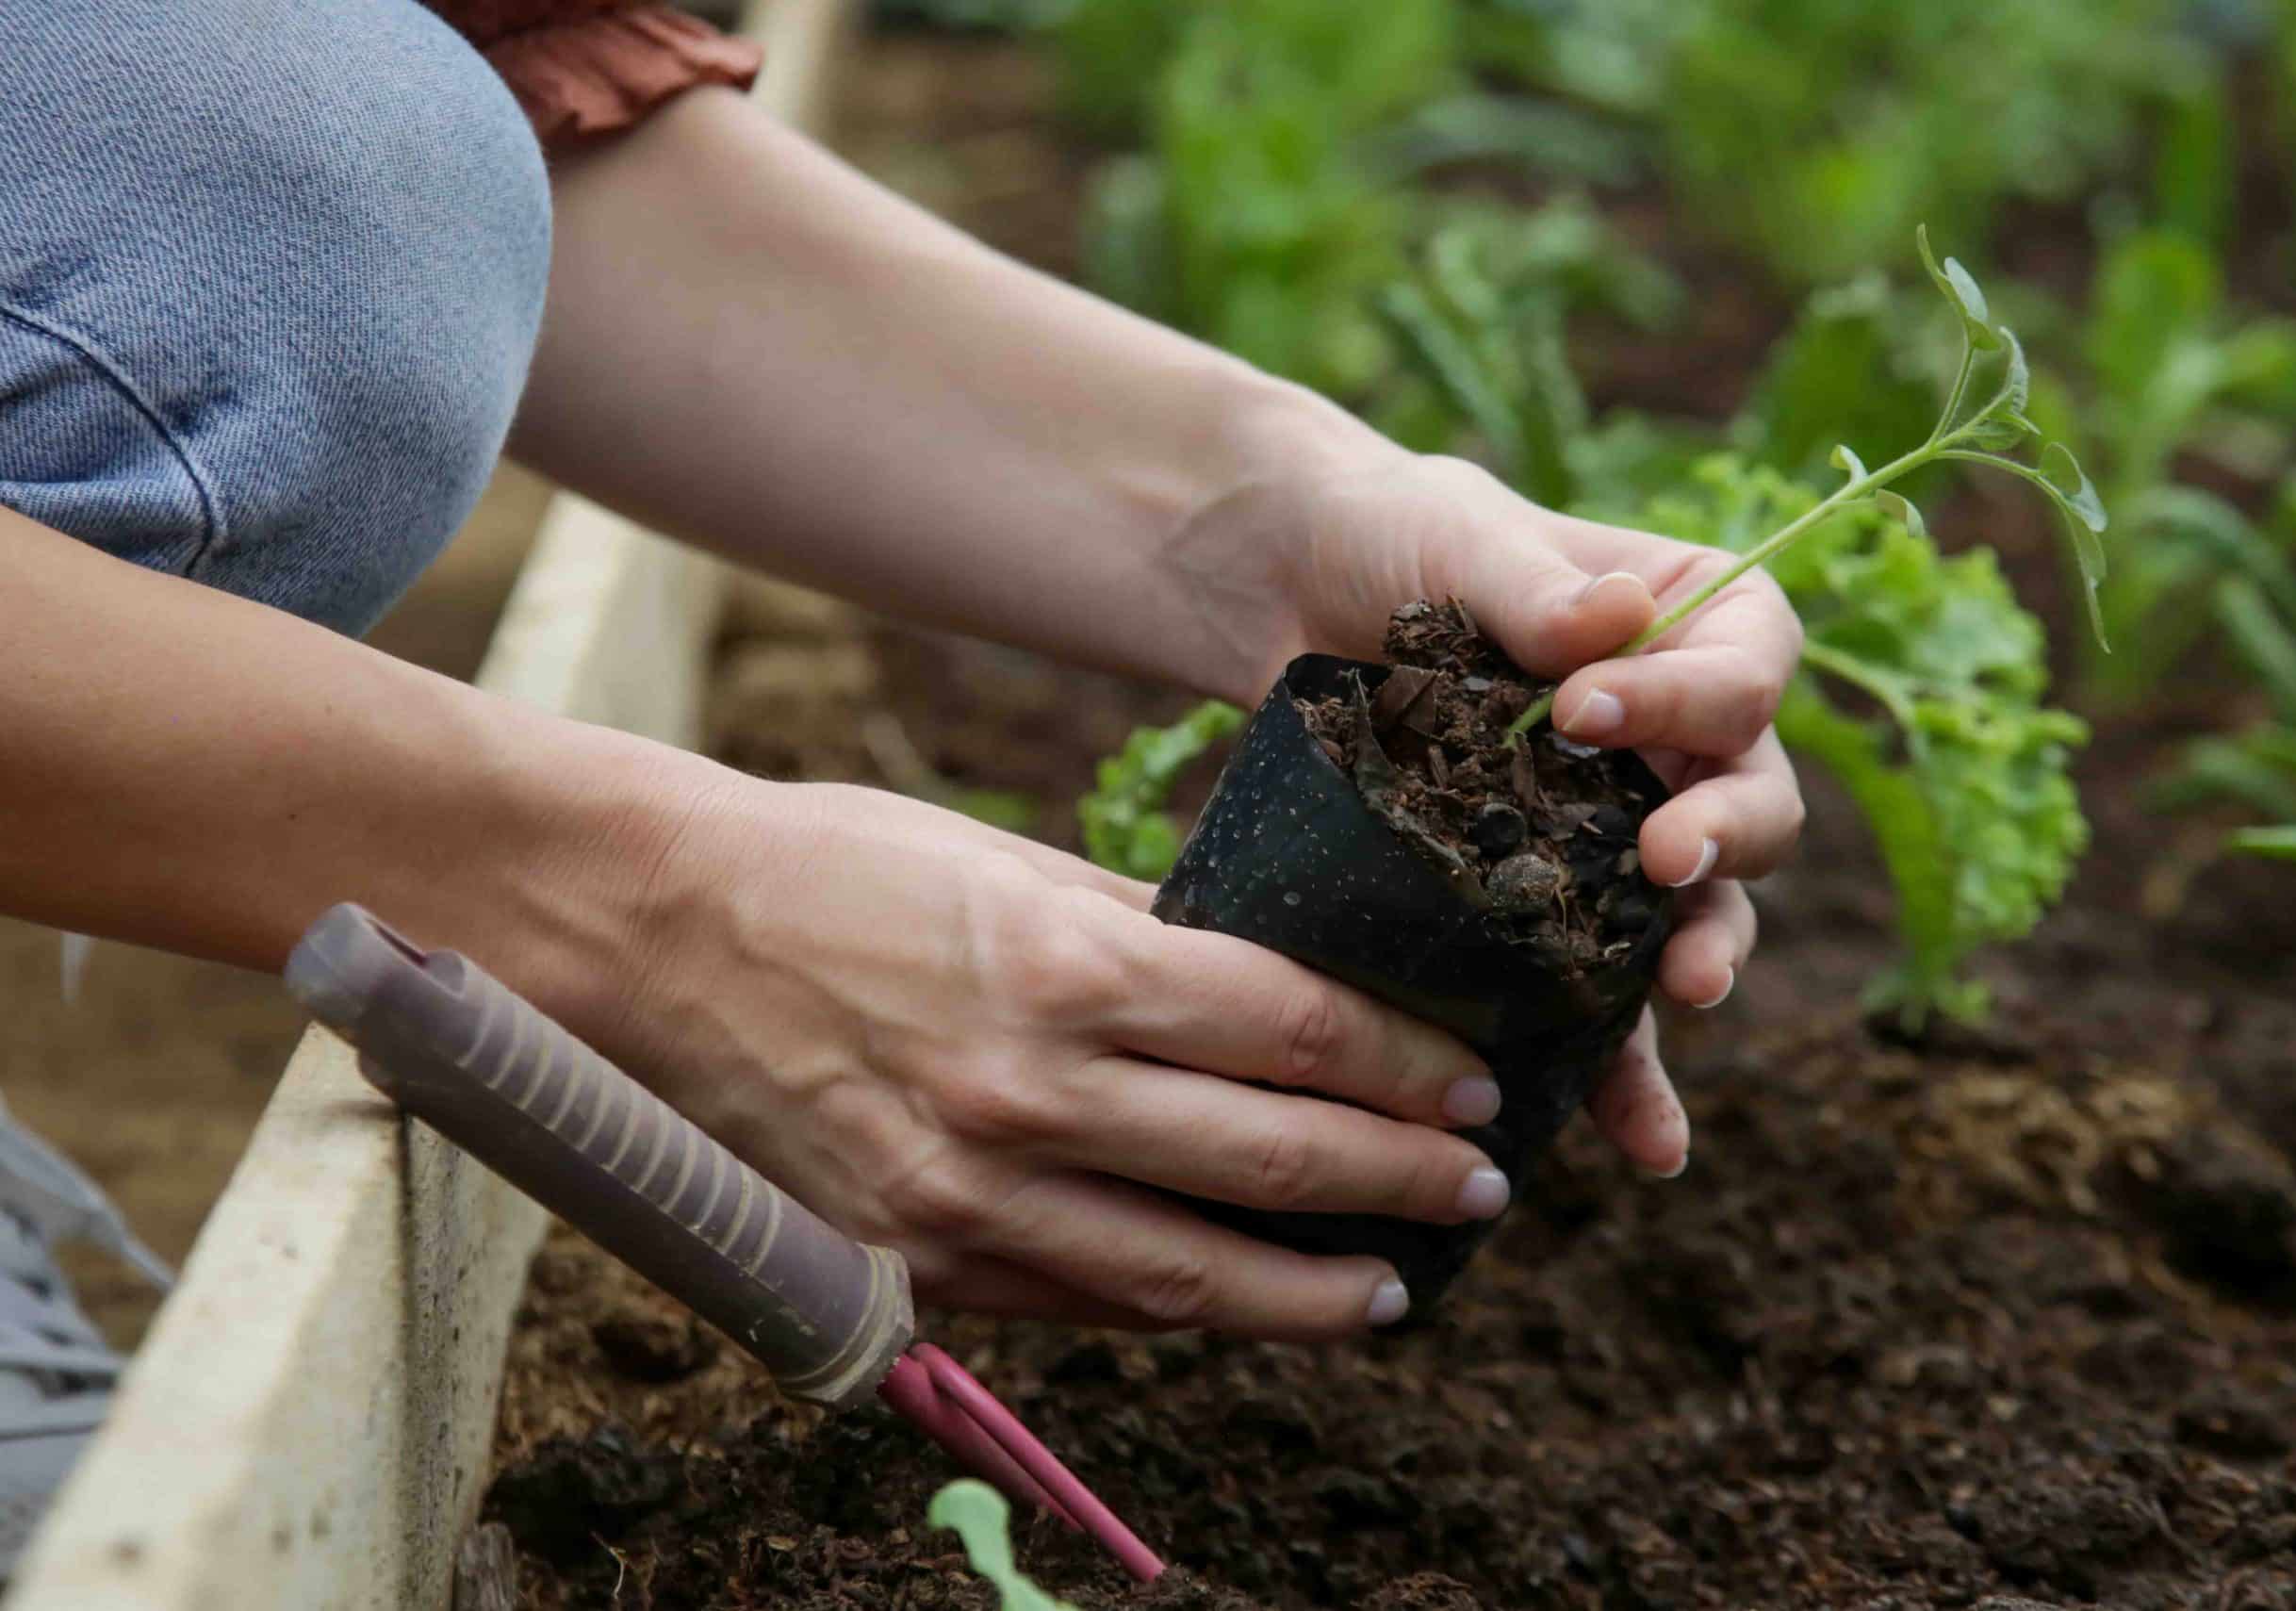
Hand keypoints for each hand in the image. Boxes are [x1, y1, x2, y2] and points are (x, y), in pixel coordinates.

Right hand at [607, 778, 1508, 1337]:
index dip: (1403, 1065)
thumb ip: (1148, 937)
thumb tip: (1279, 986)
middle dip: (1400, 1179)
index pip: (1292, 1029)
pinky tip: (1245, 1306)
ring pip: (1189, 1274)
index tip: (1473, 1082)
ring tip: (1396, 1288)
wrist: (658, 936)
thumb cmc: (842, 871)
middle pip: (1269, 1157)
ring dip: (1315, 1290)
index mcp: (1065, 967)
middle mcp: (1028, 1093)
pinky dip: (1181, 1313)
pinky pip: (1082, 1305)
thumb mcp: (1010, 866)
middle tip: (1480, 1187)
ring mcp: (966, 1195)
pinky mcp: (911, 1263)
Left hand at [1170, 445, 1806, 1176]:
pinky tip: (1645, 1143)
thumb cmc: (1389, 535)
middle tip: (1664, 860)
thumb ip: (1533, 585)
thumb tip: (1617, 619)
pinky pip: (1609, 999)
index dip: (1694, 699)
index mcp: (1689, 617)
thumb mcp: (1454, 534)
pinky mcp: (1552, 906)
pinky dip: (1631, 1070)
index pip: (1749, 666)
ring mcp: (1622, 827)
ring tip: (1684, 991)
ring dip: (1705, 953)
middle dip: (1725, 838)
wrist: (1289, 598)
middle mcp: (1681, 732)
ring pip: (1701, 910)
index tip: (1585, 711)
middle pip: (1754, 799)